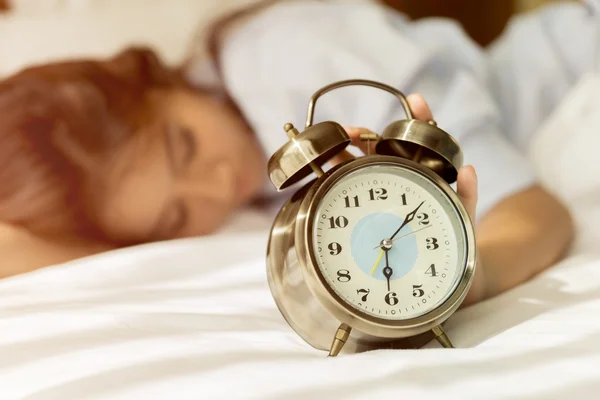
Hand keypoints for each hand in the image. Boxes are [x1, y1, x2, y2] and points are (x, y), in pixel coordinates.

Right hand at [332, 94, 482, 306]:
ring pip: (358, 169)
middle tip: (351, 132)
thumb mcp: (462, 221)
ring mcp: (380, 198)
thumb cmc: (457, 246)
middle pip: (379, 150)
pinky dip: (334, 183)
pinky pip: (348, 197)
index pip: (422, 142)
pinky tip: (323, 176)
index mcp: (424, 177)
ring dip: (342, 156)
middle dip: (363, 134)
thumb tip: (470, 170)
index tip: (415, 100)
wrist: (447, 280)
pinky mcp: (366, 218)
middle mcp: (400, 182)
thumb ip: (466, 198)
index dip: (421, 118)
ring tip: (329, 153)